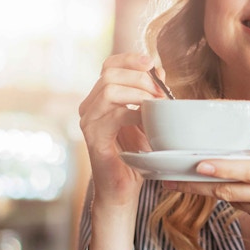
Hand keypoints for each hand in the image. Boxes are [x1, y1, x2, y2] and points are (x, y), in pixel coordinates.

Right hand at [78, 53, 164, 204]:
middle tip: (161, 93)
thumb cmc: (135, 156)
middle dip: (140, 78)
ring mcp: (88, 122)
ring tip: (156, 106)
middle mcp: (89, 107)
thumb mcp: (147, 119)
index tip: (152, 64)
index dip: (130, 59)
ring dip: (138, 94)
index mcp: (100, 98)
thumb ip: (150, 94)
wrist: (123, 190)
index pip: (109, 65)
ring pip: (109, 90)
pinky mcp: (94, 138)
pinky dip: (136, 114)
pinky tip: (148, 123)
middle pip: (109, 74)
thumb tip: (159, 70)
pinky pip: (114, 115)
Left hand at [162, 144, 249, 249]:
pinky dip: (243, 203)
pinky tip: (240, 196)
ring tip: (188, 184)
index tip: (197, 165)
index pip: (248, 171)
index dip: (220, 169)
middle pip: (231, 191)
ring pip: (236, 202)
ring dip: (214, 193)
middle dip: (198, 186)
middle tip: (172, 179)